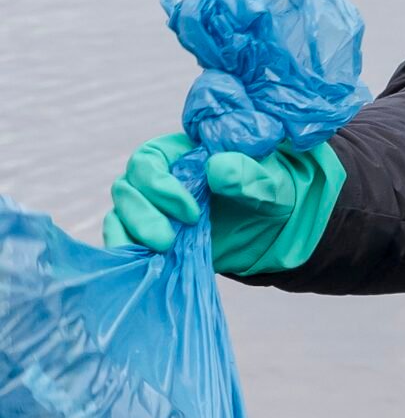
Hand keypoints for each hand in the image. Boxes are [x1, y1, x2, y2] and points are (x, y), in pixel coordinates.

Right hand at [103, 133, 345, 275]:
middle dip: (142, 215)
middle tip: (168, 239)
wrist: (272, 225)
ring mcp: (150, 209)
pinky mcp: (151, 238)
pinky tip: (145, 264)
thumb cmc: (267, 190)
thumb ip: (246, 172)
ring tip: (161, 251)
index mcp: (179, 154)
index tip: (191, 211)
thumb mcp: (268, 180)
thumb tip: (216, 168)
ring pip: (119, 216)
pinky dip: (128, 252)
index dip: (159, 185)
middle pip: (126, 189)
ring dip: (131, 234)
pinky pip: (124, 241)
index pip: (148, 160)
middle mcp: (156, 179)